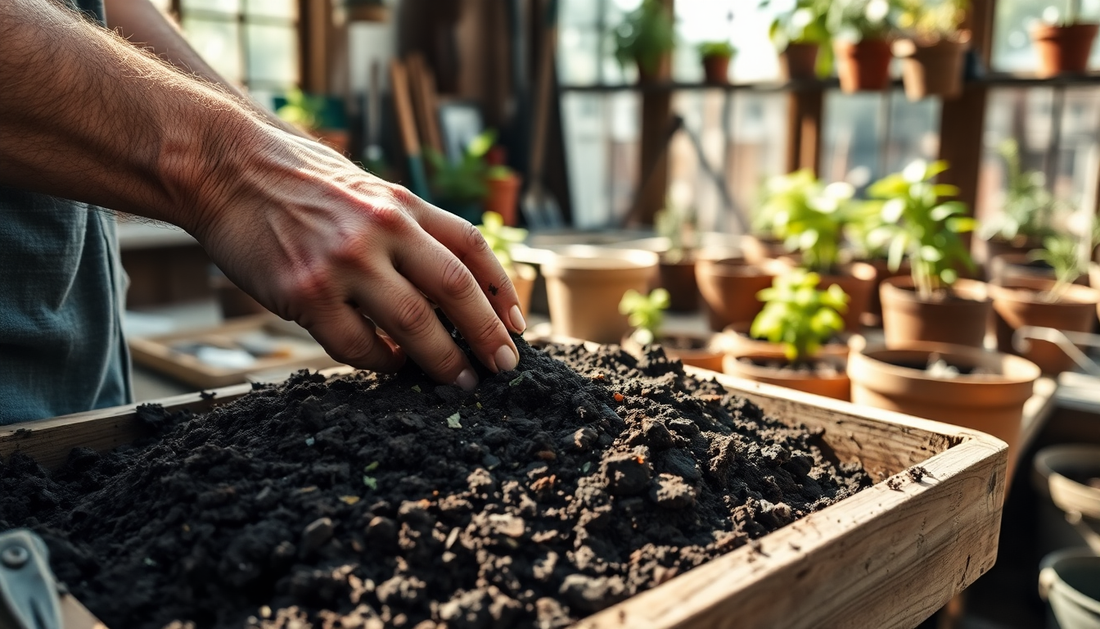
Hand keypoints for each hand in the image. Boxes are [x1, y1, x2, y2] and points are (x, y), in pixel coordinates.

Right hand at [190, 129, 524, 389]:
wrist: (225, 167)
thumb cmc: (298, 184)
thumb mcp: (366, 190)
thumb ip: (406, 228)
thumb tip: (450, 288)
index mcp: (401, 202)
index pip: (471, 247)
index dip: (502, 289)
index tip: (517, 325)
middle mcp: (381, 228)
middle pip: (454, 290)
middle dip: (487, 334)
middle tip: (503, 367)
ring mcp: (344, 261)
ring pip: (414, 325)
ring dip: (443, 359)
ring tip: (458, 379)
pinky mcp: (306, 293)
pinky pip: (357, 345)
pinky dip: (381, 363)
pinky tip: (390, 366)